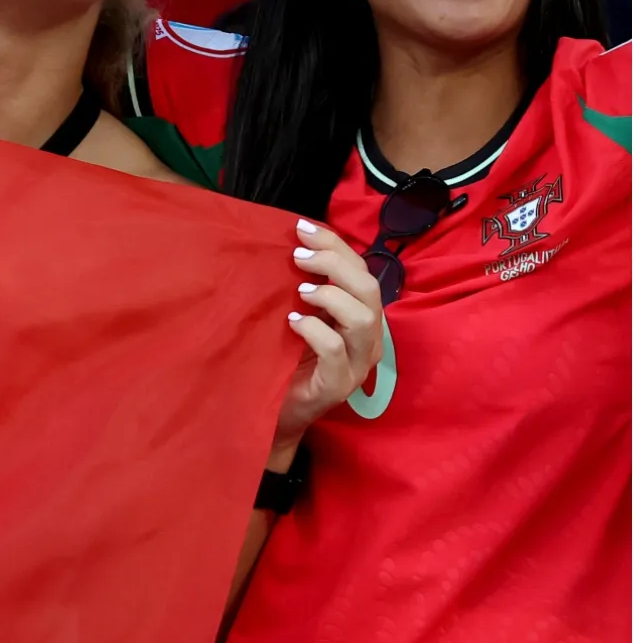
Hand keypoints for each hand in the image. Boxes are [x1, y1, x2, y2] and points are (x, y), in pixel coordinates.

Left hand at [274, 219, 383, 465]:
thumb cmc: (284, 363)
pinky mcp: (338, 385)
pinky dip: (317, 331)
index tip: (302, 228)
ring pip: (364, 319)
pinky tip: (294, 322)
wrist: (273, 414)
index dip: (335, 245)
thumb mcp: (296, 319)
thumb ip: (302, 289)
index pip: (360, 271)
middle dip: (335, 264)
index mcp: (359, 316)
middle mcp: (366, 338)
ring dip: (332, 296)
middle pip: (368, 290)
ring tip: (300, 290)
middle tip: (298, 256)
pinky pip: (336, 351)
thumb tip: (290, 247)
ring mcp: (356, 364)